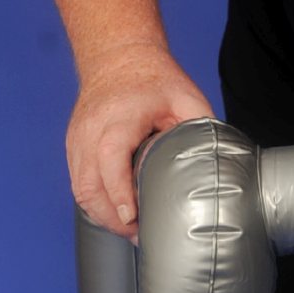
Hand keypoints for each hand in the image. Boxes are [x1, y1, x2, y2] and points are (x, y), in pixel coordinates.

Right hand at [67, 47, 213, 241]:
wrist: (118, 57)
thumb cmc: (153, 78)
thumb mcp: (187, 98)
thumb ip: (202, 129)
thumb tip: (220, 163)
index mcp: (118, 118)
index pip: (110, 159)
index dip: (119, 192)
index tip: (132, 218)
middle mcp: (90, 131)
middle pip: (90, 184)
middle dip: (112, 218)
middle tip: (141, 235)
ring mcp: (77, 140)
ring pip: (80, 189)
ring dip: (103, 215)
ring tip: (130, 231)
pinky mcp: (74, 146)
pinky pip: (78, 183)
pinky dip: (95, 204)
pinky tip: (115, 215)